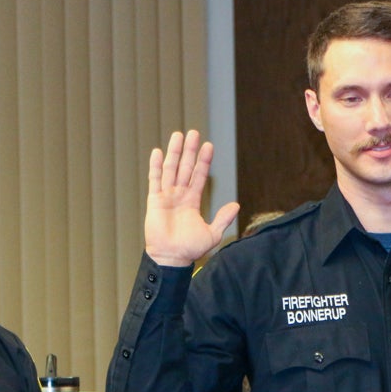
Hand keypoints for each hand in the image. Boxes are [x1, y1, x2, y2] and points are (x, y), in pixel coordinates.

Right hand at [144, 130, 239, 266]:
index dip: (204, 161)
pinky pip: (155, 180)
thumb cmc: (189, 249)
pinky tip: (157, 152)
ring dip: (175, 153)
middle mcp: (179, 195)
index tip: (209, 146)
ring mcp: (166, 196)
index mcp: (192, 201)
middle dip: (190, 151)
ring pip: (171, 169)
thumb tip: (236, 205)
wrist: (172, 258)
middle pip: (185, 167)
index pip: (199, 176)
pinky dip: (155, 166)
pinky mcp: (154, 201)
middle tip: (194, 133)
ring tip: (178, 135)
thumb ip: (223, 218)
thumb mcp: (212, 234)